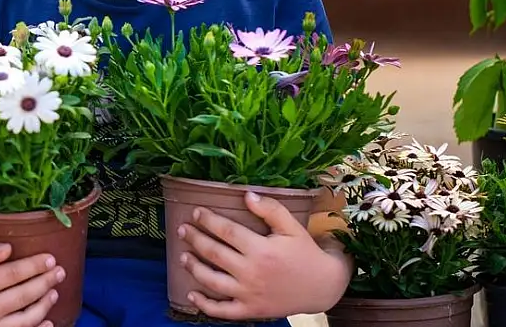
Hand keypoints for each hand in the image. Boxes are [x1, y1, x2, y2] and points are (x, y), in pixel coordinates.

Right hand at [0, 240, 63, 326]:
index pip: (14, 274)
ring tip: (54, 291)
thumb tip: (8, 248)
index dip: (34, 266)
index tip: (50, 258)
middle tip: (59, 271)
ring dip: (44, 304)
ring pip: (26, 318)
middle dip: (45, 282)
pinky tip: (47, 321)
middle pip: (24, 295)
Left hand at [177, 191, 352, 319]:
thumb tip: (246, 194)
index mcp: (261, 250)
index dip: (208, 220)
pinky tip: (192, 294)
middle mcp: (252, 272)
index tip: (196, 212)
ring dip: (193, 267)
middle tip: (182, 230)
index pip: (226, 231)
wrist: (323, 287)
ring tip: (182, 256)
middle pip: (214, 253)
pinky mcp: (250, 310)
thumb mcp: (292, 227)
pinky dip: (205, 305)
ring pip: (212, 281)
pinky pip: (223, 311)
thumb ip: (270, 209)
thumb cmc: (305, 253)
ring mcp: (249, 294)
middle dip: (195, 239)